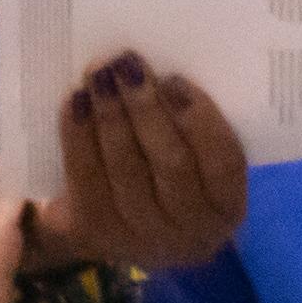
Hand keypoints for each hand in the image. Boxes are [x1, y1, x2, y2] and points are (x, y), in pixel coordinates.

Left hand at [30, 58, 247, 273]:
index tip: (175, 79)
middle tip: (126, 64)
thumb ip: (191, 124)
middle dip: (146, 108)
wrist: (118, 223)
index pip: (224, 162)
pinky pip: (87, 178)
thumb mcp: (194, 157)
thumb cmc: (166, 173)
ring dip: (110, 115)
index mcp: (226, 206)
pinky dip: (78, 136)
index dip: (200, 120)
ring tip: (99, 73)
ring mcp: (142, 239)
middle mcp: (191, 233)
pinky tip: (75, 102)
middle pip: (171, 164)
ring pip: (125, 169)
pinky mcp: (97, 233)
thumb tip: (166, 73)